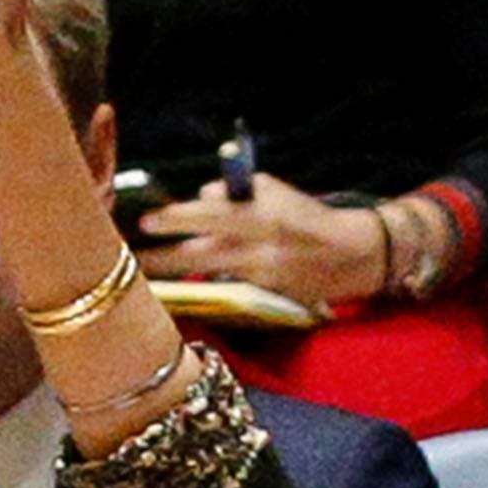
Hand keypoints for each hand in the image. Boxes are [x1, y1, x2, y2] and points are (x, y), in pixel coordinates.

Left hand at [138, 173, 390, 302]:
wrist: (351, 254)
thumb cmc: (306, 215)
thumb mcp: (273, 192)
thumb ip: (234, 192)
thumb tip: (199, 198)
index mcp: (260, 214)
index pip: (209, 215)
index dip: (175, 219)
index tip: (147, 222)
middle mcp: (259, 247)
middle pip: (199, 255)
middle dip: (164, 259)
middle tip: (136, 260)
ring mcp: (262, 276)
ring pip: (210, 274)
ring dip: (180, 272)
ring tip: (153, 269)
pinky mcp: (267, 296)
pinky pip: (228, 286)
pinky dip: (210, 280)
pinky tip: (191, 279)